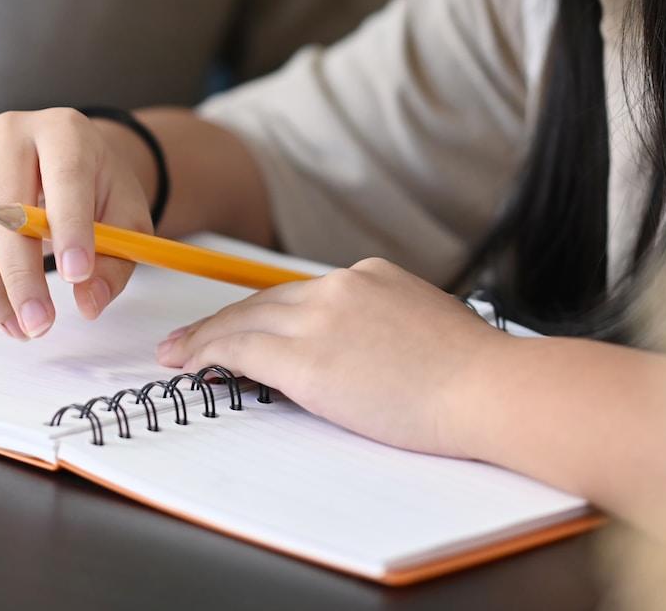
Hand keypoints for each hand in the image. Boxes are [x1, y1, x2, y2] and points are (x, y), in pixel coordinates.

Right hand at [0, 108, 153, 340]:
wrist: (62, 162)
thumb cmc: (95, 188)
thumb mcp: (126, 216)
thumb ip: (117, 259)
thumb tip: (89, 302)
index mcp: (63, 131)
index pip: (64, 175)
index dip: (70, 227)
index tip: (78, 275)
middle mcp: (8, 135)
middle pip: (2, 204)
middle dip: (20, 274)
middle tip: (39, 323)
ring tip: (19, 327)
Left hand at [156, 257, 508, 456]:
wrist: (490, 389)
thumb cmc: (479, 376)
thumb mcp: (430, 328)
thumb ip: (389, 328)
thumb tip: (370, 350)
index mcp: (372, 277)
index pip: (302, 294)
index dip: (264, 311)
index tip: (243, 323)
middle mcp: (340, 287)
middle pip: (263, 302)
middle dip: (222, 321)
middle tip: (188, 337)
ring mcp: (321, 320)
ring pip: (243, 322)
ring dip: (203, 338)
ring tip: (175, 353)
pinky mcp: (306, 359)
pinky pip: (241, 350)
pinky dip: (207, 353)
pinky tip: (189, 363)